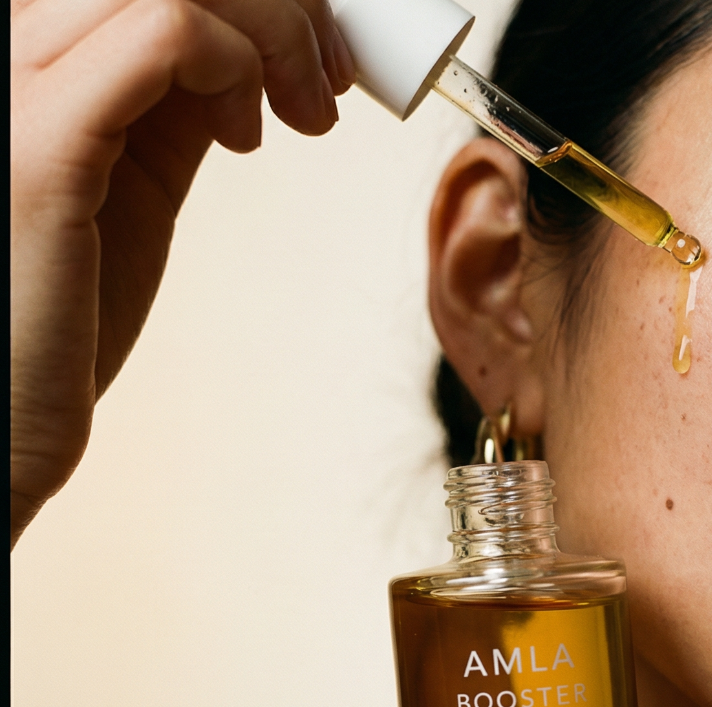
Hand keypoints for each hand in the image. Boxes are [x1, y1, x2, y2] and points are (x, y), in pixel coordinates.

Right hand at [9, 0, 354, 545]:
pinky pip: (162, 35)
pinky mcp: (42, 144)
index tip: (316, 54)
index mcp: (29, 63)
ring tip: (309, 111)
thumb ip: (171, 115)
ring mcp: (10, 88)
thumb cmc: (59, 321)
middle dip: (278, 2)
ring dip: (274, 29)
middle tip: (331, 77)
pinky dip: (237, 62)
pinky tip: (249, 135)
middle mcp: (9, 54)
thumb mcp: (128, 189)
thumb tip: (243, 66)